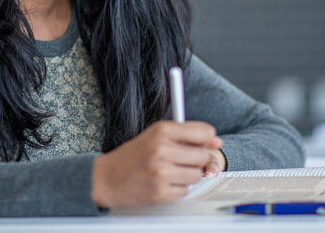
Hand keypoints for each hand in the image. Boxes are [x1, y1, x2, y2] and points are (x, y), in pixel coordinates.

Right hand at [91, 120, 222, 207]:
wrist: (108, 178)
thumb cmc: (133, 156)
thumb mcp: (156, 136)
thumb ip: (186, 135)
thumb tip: (217, 141)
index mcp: (162, 130)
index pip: (204, 132)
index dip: (207, 140)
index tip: (203, 144)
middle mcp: (162, 150)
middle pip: (203, 156)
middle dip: (196, 160)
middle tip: (180, 160)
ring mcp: (162, 172)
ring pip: (197, 175)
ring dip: (187, 175)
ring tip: (169, 171)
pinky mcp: (161, 192)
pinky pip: (185, 191)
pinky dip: (177, 188)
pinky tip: (163, 182)